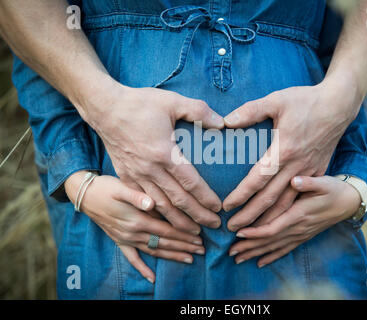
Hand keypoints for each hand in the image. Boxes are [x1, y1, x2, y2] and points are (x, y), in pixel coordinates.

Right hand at [65, 171, 204, 281]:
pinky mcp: (119, 240)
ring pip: (154, 250)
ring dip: (172, 255)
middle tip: (202, 249)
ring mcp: (126, 238)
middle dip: (184, 246)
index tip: (199, 236)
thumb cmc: (105, 188)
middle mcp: (133, 232)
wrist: (84, 195)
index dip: (184, 233)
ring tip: (189, 259)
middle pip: (164, 242)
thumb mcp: (121, 187)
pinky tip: (151, 278)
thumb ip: (137, 196)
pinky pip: (132, 258)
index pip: (167, 229)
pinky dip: (142, 268)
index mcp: (137, 219)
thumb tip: (152, 203)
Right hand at [82, 84, 224, 232]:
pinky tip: (166, 221)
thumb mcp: (173, 101)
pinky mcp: (125, 176)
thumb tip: (223, 123)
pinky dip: (156, 213)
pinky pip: (143, 201)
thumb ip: (200, 111)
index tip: (218, 208)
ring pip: (160, 206)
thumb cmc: (140, 104)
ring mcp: (136, 175)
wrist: (104, 108)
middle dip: (197, 216)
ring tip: (193, 231)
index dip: (206, 198)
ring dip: (178, 221)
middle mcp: (150, 169)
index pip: (190, 183)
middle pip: (178, 200)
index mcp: (164, 153)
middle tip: (213, 226)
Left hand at [223, 81, 360, 231]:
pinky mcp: (318, 172)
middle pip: (271, 198)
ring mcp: (309, 171)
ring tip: (251, 232)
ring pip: (287, 203)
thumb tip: (226, 121)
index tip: (226, 206)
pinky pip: (301, 198)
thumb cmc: (306, 101)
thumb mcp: (276, 100)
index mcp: (284, 150)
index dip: (241, 195)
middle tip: (232, 228)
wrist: (339, 105)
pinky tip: (278, 220)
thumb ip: (250, 111)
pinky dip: (288, 211)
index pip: (258, 179)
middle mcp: (296, 166)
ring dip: (269, 220)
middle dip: (250, 216)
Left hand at [228, 176, 360, 267]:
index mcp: (300, 214)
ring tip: (238, 259)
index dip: (255, 232)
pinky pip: (285, 250)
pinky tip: (259, 262)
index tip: (239, 232)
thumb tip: (295, 180)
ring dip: (256, 254)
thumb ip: (309, 182)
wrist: (349, 202)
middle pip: (270, 241)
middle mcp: (299, 227)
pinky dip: (271, 256)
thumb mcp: (324, 182)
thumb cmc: (334, 189)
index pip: (274, 227)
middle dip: (249, 247)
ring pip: (275, 247)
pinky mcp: (303, 236)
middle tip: (230, 251)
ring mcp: (301, 234)